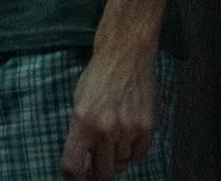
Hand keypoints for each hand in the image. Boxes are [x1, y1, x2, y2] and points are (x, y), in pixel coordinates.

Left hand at [59, 45, 160, 180]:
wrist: (126, 52)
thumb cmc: (99, 76)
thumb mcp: (79, 102)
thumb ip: (79, 134)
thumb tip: (83, 164)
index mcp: (82, 121)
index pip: (73, 166)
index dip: (74, 178)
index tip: (78, 177)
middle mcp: (105, 128)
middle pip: (102, 173)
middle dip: (97, 173)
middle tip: (97, 166)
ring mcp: (128, 128)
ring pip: (121, 164)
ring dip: (116, 158)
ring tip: (114, 140)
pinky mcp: (147, 126)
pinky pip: (139, 156)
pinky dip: (133, 153)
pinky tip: (128, 138)